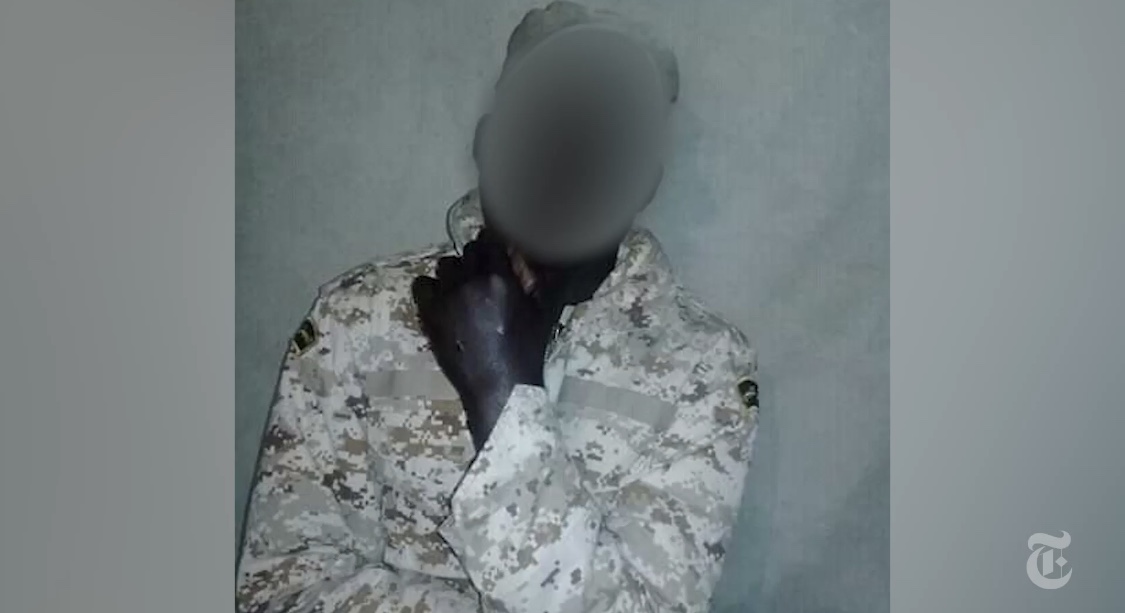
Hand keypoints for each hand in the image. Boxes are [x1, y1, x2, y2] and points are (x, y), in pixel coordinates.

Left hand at [411, 229, 562, 448]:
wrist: (499, 387)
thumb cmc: (526, 352)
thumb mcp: (541, 312)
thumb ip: (536, 279)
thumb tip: (529, 255)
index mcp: (500, 280)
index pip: (490, 241)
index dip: (493, 245)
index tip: (495, 253)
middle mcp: (471, 283)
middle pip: (468, 251)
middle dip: (476, 258)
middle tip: (482, 274)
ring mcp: (447, 299)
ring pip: (445, 265)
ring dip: (455, 272)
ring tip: (463, 288)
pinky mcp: (429, 315)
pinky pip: (422, 285)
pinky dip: (431, 287)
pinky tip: (441, 297)